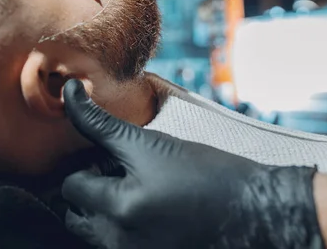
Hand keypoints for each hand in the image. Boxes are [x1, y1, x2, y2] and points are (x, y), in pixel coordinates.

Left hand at [61, 79, 323, 248]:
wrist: (258, 211)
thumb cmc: (207, 174)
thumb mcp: (149, 143)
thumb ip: (100, 123)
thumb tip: (68, 94)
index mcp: (117, 210)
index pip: (71, 187)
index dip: (89, 167)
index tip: (113, 158)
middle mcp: (120, 242)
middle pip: (77, 215)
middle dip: (90, 192)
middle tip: (121, 174)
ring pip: (96, 232)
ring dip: (105, 210)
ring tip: (138, 191)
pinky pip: (118, 244)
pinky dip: (124, 227)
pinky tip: (151, 210)